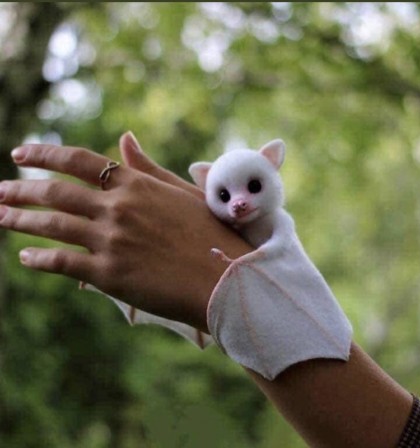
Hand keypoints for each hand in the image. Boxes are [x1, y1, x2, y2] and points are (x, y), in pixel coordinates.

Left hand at [0, 133, 250, 331]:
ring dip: (19, 220)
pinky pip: (63, 263)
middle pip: (55, 192)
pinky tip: (25, 258)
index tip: (19, 154)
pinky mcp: (109, 274)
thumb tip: (124, 138)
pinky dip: (40, 259)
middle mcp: (118, 208)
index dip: (44, 154)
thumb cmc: (212, 233)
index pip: (79, 161)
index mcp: (137, 185)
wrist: (227, 278)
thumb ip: (148, 168)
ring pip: (51, 225)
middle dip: (19, 189)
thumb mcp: (182, 193)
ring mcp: (111, 241)